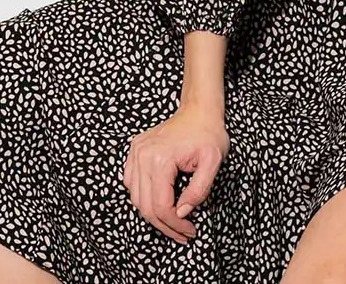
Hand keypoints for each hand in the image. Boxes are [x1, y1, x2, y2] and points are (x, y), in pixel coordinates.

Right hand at [122, 104, 229, 243]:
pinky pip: (131, 183)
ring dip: (153, 215)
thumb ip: (199, 190)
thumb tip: (183, 212)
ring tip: (172, 223)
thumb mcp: (214, 162)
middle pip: (146, 206)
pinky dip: (142, 197)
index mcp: (160, 159)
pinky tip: (158, 202)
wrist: (199, 110)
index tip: (190, 232)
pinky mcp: (135, 150)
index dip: (176, 226)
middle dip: (165, 226)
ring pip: (136, 198)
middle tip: (183, 234)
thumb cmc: (208, 133)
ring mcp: (136, 152)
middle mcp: (142, 156)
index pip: (161, 207)